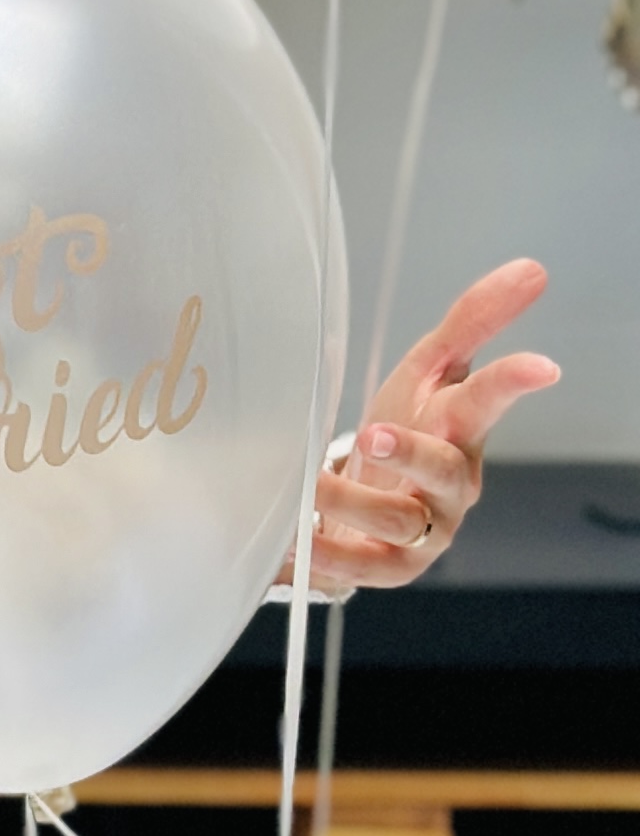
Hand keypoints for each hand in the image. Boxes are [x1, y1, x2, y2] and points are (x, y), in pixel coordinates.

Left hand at [304, 262, 559, 591]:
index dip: (513, 382)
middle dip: (410, 453)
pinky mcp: (392, 566)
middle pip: (443, 470)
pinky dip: (323, 554)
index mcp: (459, 428)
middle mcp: (450, 483)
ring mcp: (426, 529)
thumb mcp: (429, 371)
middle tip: (373, 433)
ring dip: (349, 501)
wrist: (375, 501)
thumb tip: (530, 269)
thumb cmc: (406, 430)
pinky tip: (292, 541)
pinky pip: (360, 566)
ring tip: (308, 483)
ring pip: (397, 520)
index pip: (489, 399)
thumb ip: (471, 321)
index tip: (543, 367)